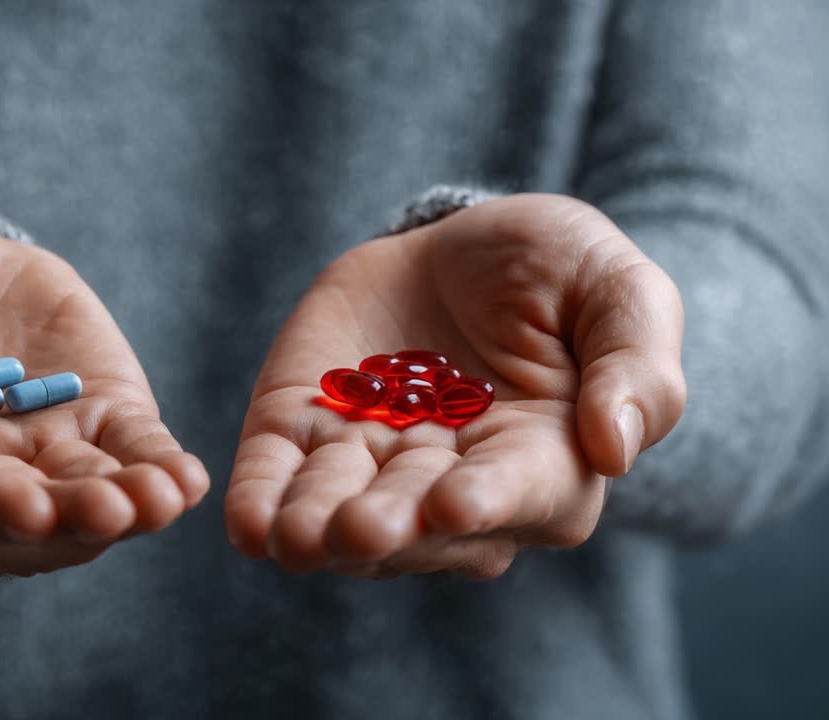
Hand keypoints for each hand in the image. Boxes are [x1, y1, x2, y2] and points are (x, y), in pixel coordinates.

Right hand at [0, 197, 207, 576]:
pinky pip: (126, 457)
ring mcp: (28, 459)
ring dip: (123, 508)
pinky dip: (157, 472)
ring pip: (77, 502)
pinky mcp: (86, 424)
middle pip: (11, 522)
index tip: (25, 508)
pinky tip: (185, 480)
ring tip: (162, 498)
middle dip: (67, 520)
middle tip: (116, 511)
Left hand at [224, 194, 685, 577]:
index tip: (458, 502)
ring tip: (295, 535)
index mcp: (543, 462)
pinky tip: (245, 526)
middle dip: (389, 523)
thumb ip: (634, 362)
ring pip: (340, 512)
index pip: (520, 492)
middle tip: (360, 527)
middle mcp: (451, 485)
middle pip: (419, 517)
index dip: (491, 500)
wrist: (457, 244)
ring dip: (316, 526)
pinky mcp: (304, 433)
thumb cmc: (555, 272)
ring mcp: (370, 464)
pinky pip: (277, 479)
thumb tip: (618, 448)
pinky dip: (261, 503)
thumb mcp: (616, 290)